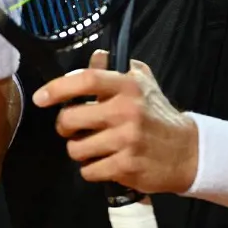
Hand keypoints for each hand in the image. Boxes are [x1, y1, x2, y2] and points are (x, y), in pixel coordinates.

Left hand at [32, 50, 198, 193]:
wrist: (186, 151)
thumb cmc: (158, 114)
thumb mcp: (142, 83)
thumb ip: (115, 70)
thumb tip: (95, 57)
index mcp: (128, 86)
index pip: (87, 80)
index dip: (58, 87)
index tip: (41, 97)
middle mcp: (126, 110)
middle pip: (70, 119)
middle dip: (65, 127)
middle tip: (74, 128)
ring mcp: (126, 140)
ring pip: (76, 148)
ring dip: (80, 150)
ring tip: (95, 146)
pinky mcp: (126, 166)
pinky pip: (89, 170)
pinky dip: (92, 169)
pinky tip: (106, 162)